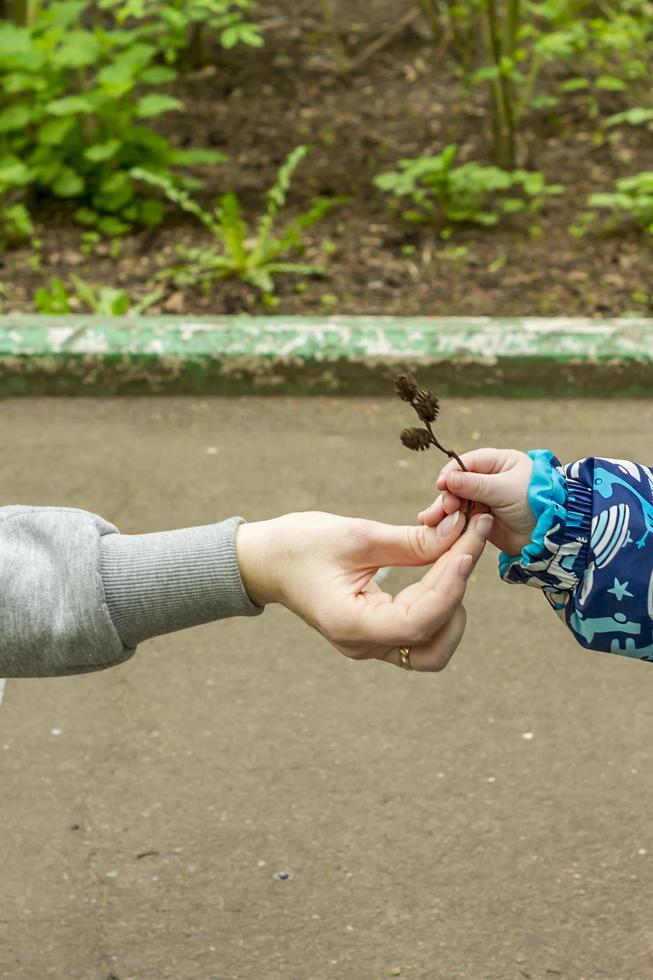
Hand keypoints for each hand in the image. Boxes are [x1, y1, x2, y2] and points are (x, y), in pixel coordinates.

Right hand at [236, 509, 492, 671]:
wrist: (267, 561)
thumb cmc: (301, 544)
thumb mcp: (356, 536)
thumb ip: (412, 541)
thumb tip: (460, 530)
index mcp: (351, 626)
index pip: (419, 622)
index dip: (451, 586)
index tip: (468, 546)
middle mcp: (363, 646)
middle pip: (434, 642)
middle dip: (457, 594)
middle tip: (465, 542)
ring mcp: (371, 645)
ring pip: (434, 647)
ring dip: (452, 605)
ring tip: (452, 556)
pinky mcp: (377, 634)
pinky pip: (421, 632)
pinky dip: (438, 603)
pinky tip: (440, 567)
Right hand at [417, 447, 534, 556]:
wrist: (550, 537)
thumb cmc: (535, 504)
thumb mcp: (504, 490)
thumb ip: (475, 484)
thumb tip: (447, 479)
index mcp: (500, 463)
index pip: (468, 462)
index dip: (452, 473)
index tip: (441, 485)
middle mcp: (490, 479)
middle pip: (458, 483)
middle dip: (447, 495)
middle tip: (444, 508)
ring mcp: (485, 499)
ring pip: (457, 500)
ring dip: (444, 509)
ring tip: (431, 520)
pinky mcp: (481, 519)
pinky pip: (460, 517)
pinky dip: (448, 520)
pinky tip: (434, 525)